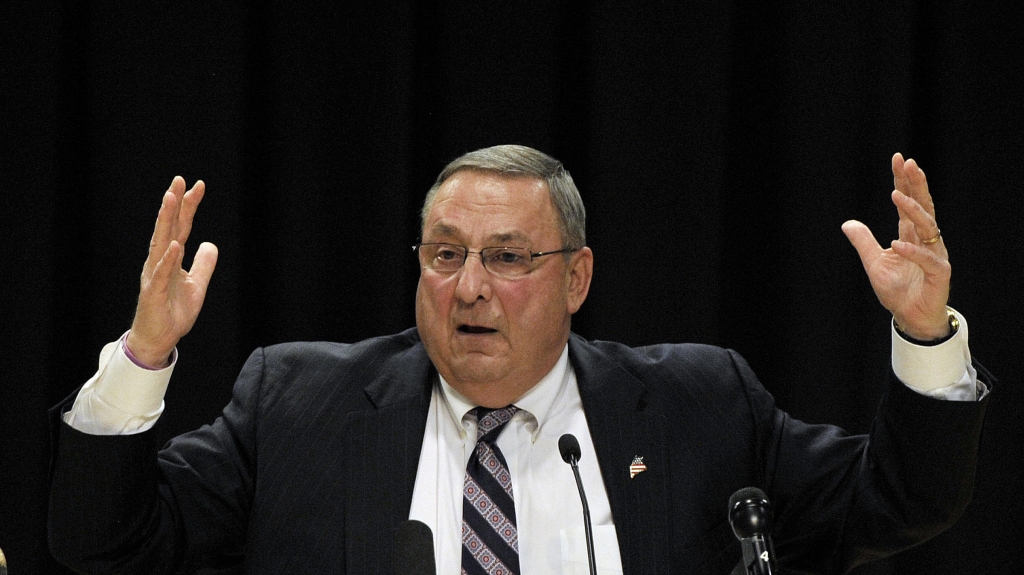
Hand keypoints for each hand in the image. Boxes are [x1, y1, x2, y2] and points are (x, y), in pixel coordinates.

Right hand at [126, 177, 217, 366]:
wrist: (159, 340)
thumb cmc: (173, 312)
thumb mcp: (196, 285)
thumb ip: (203, 265)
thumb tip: (210, 244)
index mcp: (171, 259)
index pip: (181, 227)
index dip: (189, 207)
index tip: (198, 186)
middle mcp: (160, 262)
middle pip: (168, 228)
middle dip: (174, 204)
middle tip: (179, 180)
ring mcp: (154, 276)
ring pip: (160, 243)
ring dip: (165, 221)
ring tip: (171, 200)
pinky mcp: (153, 293)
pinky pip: (160, 274)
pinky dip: (166, 260)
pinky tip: (173, 245)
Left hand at [842, 153, 950, 340]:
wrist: (911, 317)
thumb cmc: (897, 290)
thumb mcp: (874, 263)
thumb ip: (864, 242)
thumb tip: (847, 223)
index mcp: (911, 235)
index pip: (908, 203)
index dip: (904, 182)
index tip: (898, 160)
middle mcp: (926, 241)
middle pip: (923, 206)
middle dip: (915, 184)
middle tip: (908, 163)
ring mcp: (935, 255)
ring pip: (927, 227)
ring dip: (912, 210)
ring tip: (895, 195)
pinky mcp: (940, 273)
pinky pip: (927, 259)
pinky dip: (912, 252)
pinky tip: (897, 243)